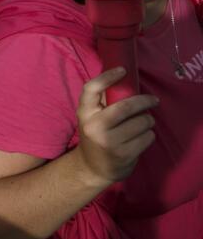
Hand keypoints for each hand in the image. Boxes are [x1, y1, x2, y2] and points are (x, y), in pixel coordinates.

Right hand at [75, 67, 157, 186]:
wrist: (92, 167)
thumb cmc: (96, 136)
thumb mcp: (92, 118)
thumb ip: (103, 102)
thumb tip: (122, 76)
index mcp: (84, 113)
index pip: (91, 89)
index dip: (107, 77)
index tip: (122, 70)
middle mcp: (94, 126)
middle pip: (125, 106)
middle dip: (145, 101)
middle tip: (153, 100)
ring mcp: (109, 141)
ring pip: (141, 122)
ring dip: (148, 121)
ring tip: (143, 124)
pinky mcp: (124, 154)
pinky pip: (147, 137)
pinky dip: (149, 135)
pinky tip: (141, 138)